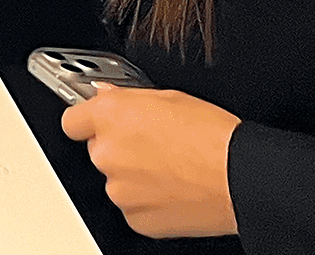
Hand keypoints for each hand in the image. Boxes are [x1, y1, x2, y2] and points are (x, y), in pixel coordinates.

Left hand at [62, 85, 240, 237]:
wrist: (241, 179)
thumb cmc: (214, 137)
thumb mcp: (170, 97)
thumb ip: (128, 96)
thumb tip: (107, 95)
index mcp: (110, 117)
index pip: (73, 120)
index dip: (88, 120)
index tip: (98, 122)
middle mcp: (107, 153)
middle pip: (98, 149)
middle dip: (119, 147)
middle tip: (153, 145)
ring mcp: (119, 189)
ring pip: (117, 179)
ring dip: (134, 175)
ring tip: (172, 168)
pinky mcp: (135, 218)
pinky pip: (133, 206)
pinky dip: (148, 200)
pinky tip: (174, 189)